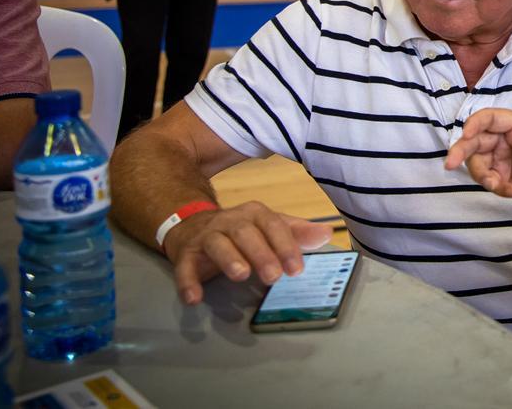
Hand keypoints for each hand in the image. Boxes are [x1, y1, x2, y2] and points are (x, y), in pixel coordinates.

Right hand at [162, 200, 332, 304]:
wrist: (192, 225)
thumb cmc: (241, 231)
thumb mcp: (271, 228)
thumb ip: (297, 233)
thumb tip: (327, 234)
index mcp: (255, 214)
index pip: (274, 226)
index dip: (286, 247)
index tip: (297, 269)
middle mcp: (231, 220)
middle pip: (246, 233)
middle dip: (261, 254)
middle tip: (274, 277)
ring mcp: (207, 235)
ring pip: (217, 243)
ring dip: (229, 259)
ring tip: (241, 276)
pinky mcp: (185, 253)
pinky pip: (184, 266)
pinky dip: (188, 281)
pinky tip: (195, 297)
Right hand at [445, 108, 511, 196]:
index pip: (490, 118)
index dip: (474, 123)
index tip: (465, 133)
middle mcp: (505, 139)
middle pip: (475, 140)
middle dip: (460, 151)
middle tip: (450, 165)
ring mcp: (501, 158)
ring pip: (478, 163)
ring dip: (482, 176)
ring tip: (499, 187)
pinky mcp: (502, 175)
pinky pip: (489, 180)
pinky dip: (495, 188)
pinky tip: (511, 192)